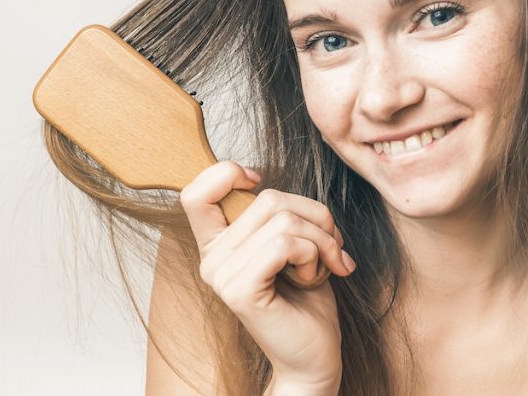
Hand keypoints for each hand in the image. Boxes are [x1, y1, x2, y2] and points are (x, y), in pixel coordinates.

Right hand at [180, 161, 354, 388]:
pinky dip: (313, 255)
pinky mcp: (240, 292)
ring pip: (283, 221)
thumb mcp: (291, 241)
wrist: (314, 354)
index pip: (197, 191)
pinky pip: (283, 245)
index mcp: (218, 243)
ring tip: (325, 265)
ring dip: (321, 240)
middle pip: (268, 198)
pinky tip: (313, 278)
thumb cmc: (306, 297)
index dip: (227, 172)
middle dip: (315, 216)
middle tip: (331, 244)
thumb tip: (267, 182)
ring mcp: (222, 276)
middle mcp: (212, 259)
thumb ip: (276, 214)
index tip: (259, 182)